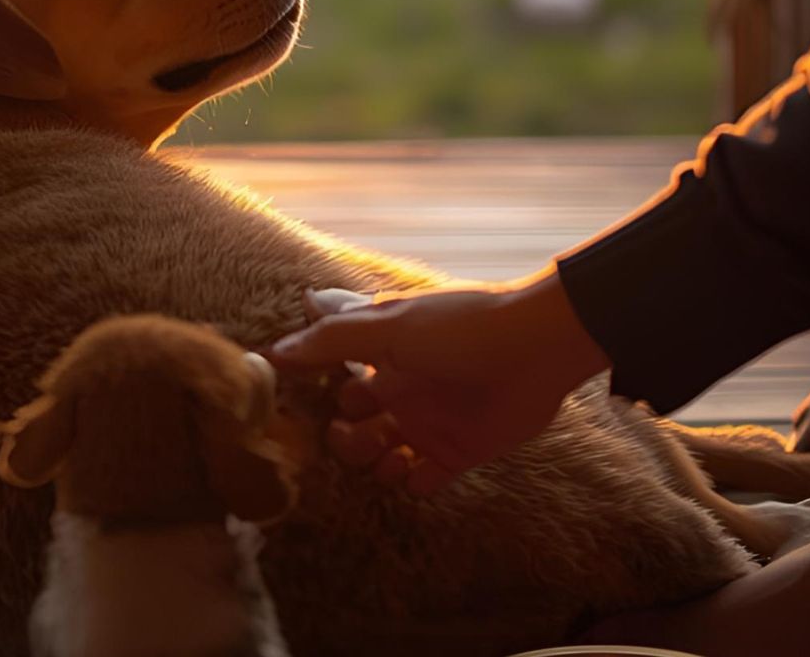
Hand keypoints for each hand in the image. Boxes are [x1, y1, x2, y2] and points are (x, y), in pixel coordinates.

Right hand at [268, 270, 608, 493]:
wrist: (536, 348)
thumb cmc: (459, 328)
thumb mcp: (388, 325)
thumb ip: (331, 338)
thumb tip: (273, 352)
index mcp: (380, 357)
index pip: (334, 382)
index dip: (317, 397)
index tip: (299, 409)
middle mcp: (399, 391)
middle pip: (351, 427)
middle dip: (343, 439)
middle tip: (355, 433)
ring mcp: (428, 424)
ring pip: (380, 458)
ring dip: (374, 465)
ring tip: (390, 455)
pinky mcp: (458, 453)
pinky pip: (424, 481)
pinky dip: (414, 484)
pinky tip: (417, 471)